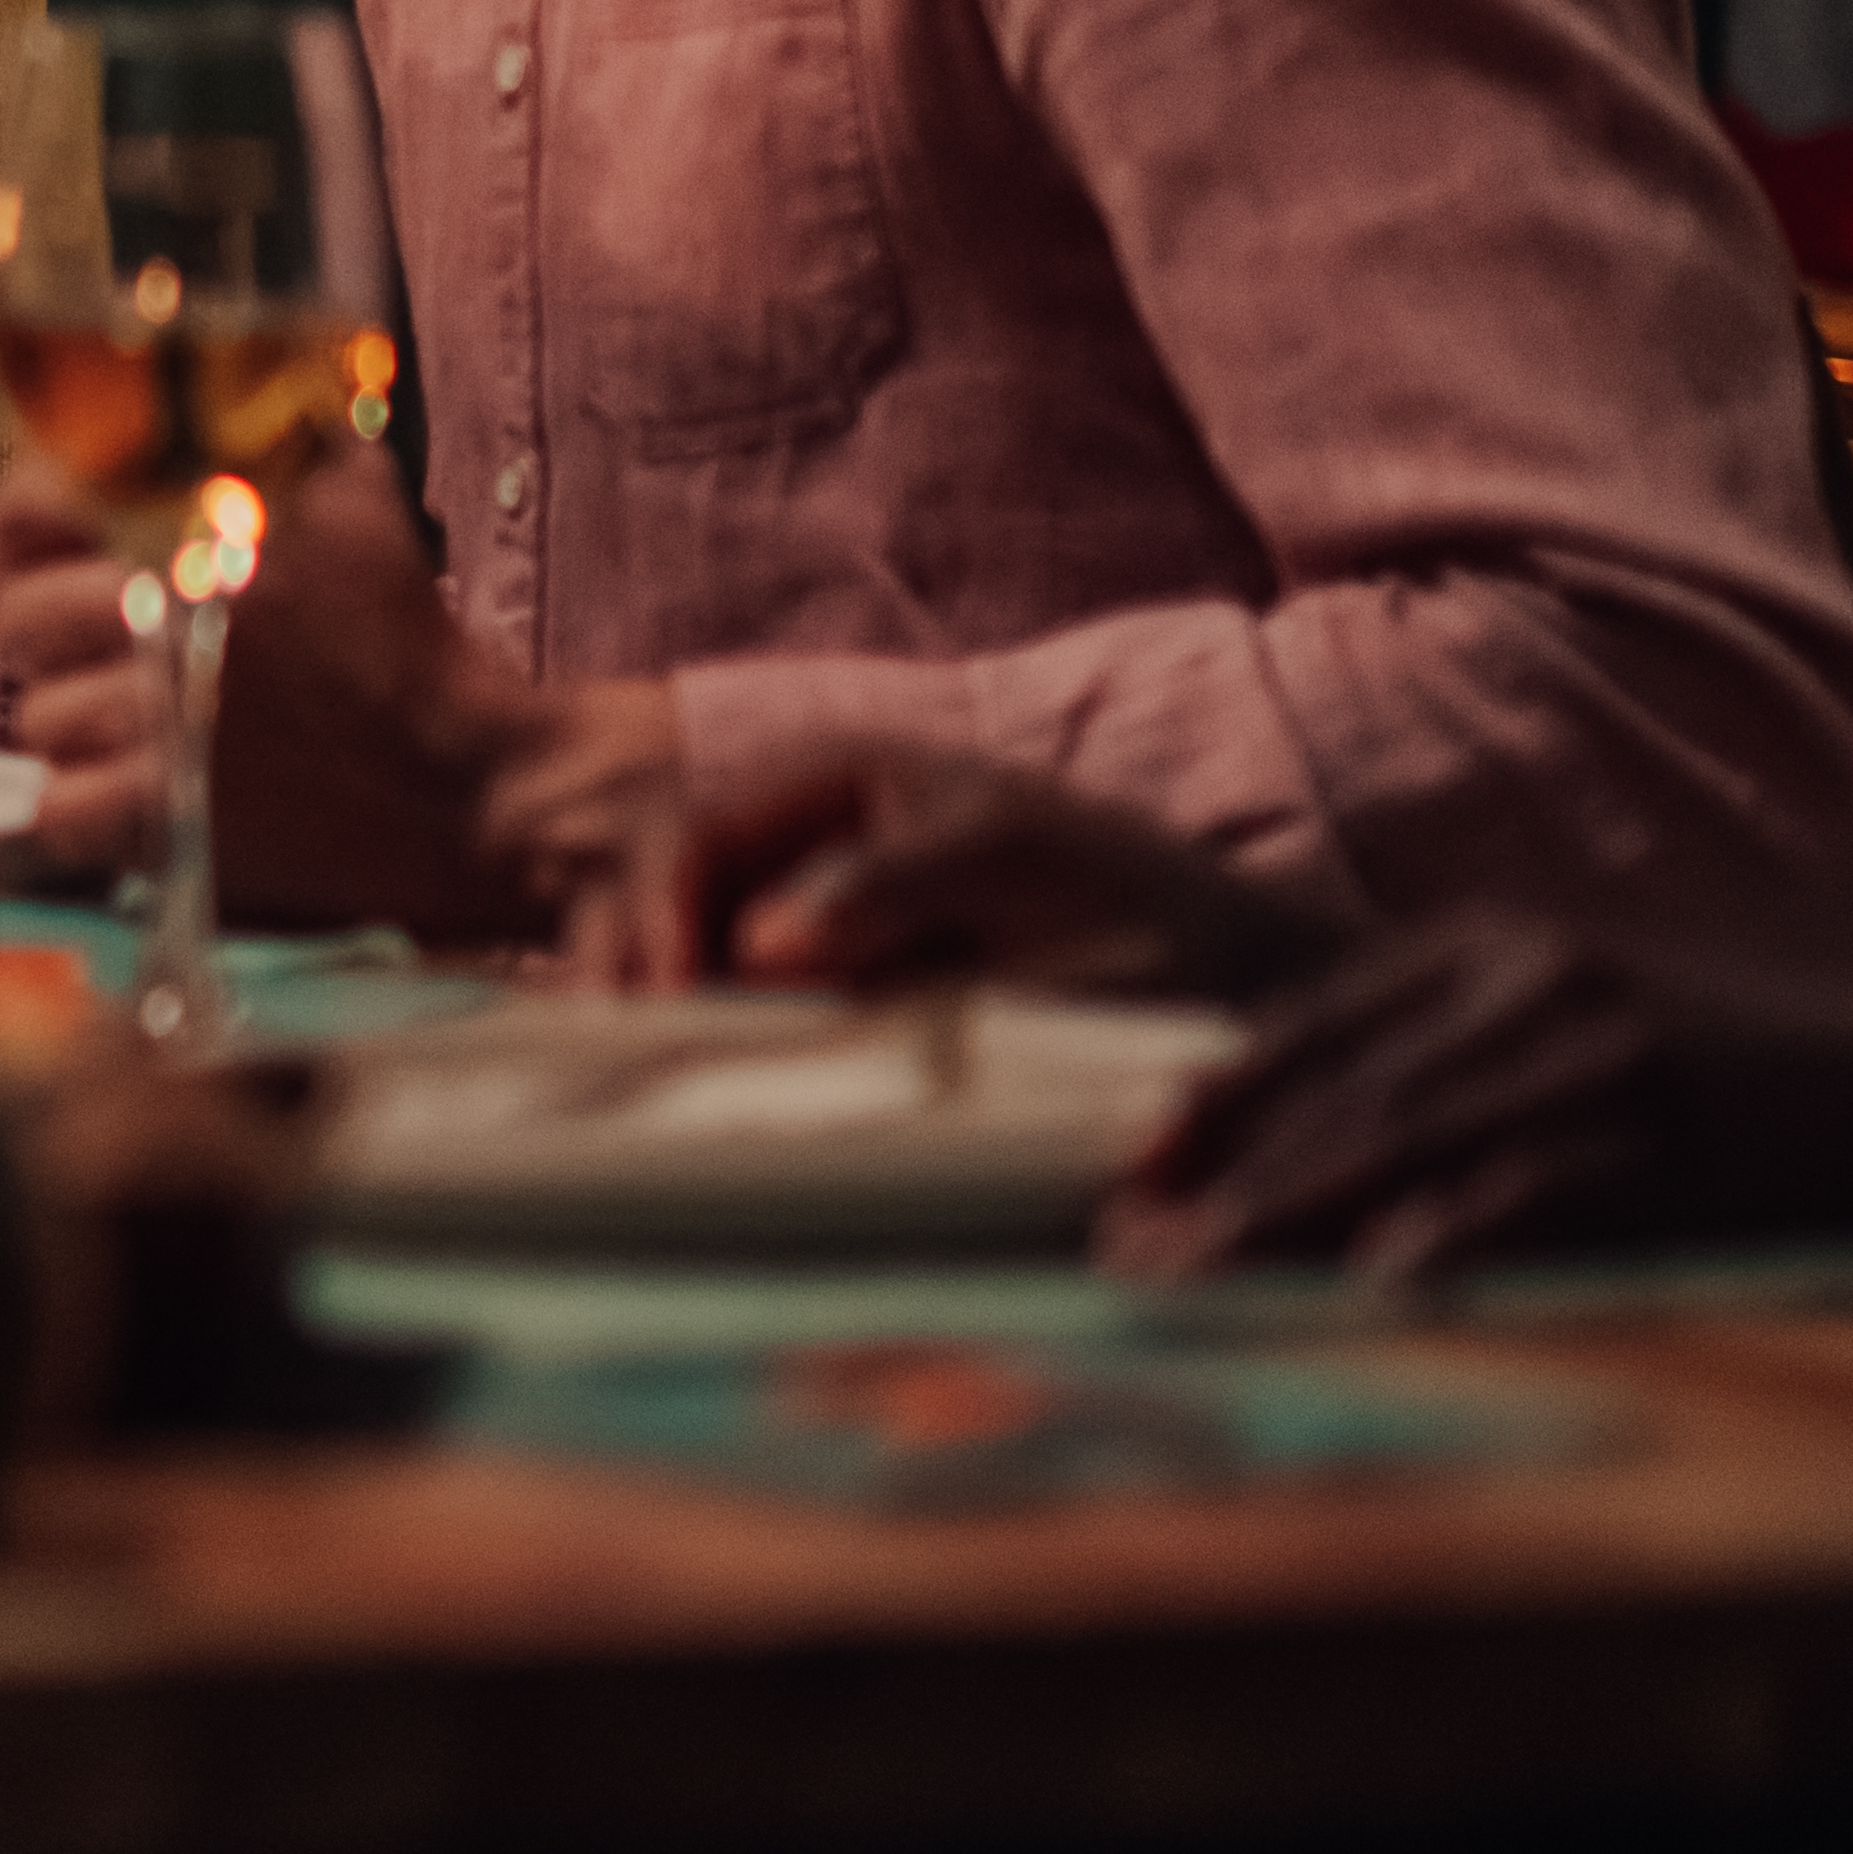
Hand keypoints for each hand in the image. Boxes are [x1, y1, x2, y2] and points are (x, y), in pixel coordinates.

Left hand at [0, 440, 621, 941]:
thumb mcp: (348, 494)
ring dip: (83, 724)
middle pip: (19, 617)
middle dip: (56, 634)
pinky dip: (88, 806)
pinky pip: (59, 807)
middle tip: (109, 647)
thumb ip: (265, 431)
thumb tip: (183, 381)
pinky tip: (140, 788)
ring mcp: (160, 719)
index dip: (27, 532)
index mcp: (198, 525)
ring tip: (144, 721)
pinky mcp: (166, 816)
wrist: (465, 780)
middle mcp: (168, 611)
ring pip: (40, 718)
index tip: (51, 553)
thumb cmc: (403, 631)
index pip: (26, 506)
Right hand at [690, 749, 1352, 1005]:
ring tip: (641, 1066)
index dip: (658, 905)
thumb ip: (893, 889)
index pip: (689, 829)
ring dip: (633, 996)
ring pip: (658, 946)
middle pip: (648, 886)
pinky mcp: (805, 1002)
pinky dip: (674, 1035)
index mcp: (828, 776)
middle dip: (626, 954)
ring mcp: (789, 923)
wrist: (1226, 987)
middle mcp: (789, 840)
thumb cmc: (1135, 910)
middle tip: (639, 1041)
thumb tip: (763, 939)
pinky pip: (705, 1006)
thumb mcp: (1018, 871)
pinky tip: (673, 1077)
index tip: (675, 993)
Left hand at [1107, 914, 1852, 1289]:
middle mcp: (1533, 977)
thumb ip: (1430, 1040)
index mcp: (1492, 940)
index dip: (1219, 1093)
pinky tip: (1374, 1278)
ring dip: (1286, 1214)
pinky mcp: (1665, 1133)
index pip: (1321, 1019)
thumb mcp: (1558, 1011)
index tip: (1134, 1160)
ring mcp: (1599, 1054)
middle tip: (1127, 1244)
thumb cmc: (1702, 1067)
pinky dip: (1449, 1231)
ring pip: (1406, 1137)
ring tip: (1193, 1274)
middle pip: (1343, 1086)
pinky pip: (1533, 1187)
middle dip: (1223, 1174)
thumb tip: (1276, 1114)